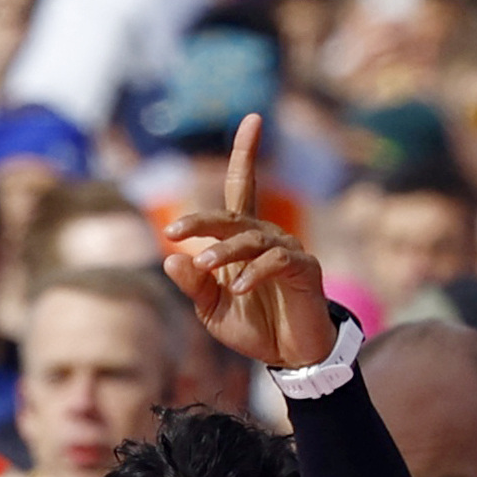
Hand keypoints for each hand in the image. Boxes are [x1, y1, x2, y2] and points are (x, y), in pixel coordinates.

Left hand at [155, 120, 338, 371]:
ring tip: (205, 267)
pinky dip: (256, 273)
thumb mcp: (212, 309)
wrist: (292, 357)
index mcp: (243, 238)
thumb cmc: (254, 327)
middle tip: (174, 230)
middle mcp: (266, 236)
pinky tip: (241, 286)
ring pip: (251, 239)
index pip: (242, 187)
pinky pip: (277, 262)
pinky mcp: (305, 270)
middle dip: (202, 221)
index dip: (246, 153)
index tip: (253, 119)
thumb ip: (194, 284)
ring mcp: (288, 251)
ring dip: (225, 252)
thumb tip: (171, 258)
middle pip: (232, 215)